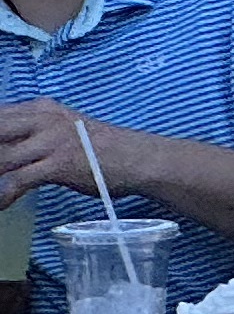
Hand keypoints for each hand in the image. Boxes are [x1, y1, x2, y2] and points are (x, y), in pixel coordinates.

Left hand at [0, 102, 140, 206]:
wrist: (139, 159)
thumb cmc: (101, 148)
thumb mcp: (63, 129)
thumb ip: (34, 132)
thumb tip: (6, 148)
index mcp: (42, 108)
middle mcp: (44, 119)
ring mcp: (52, 141)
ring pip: (0, 157)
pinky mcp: (59, 164)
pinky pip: (18, 180)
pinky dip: (4, 195)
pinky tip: (1, 205)